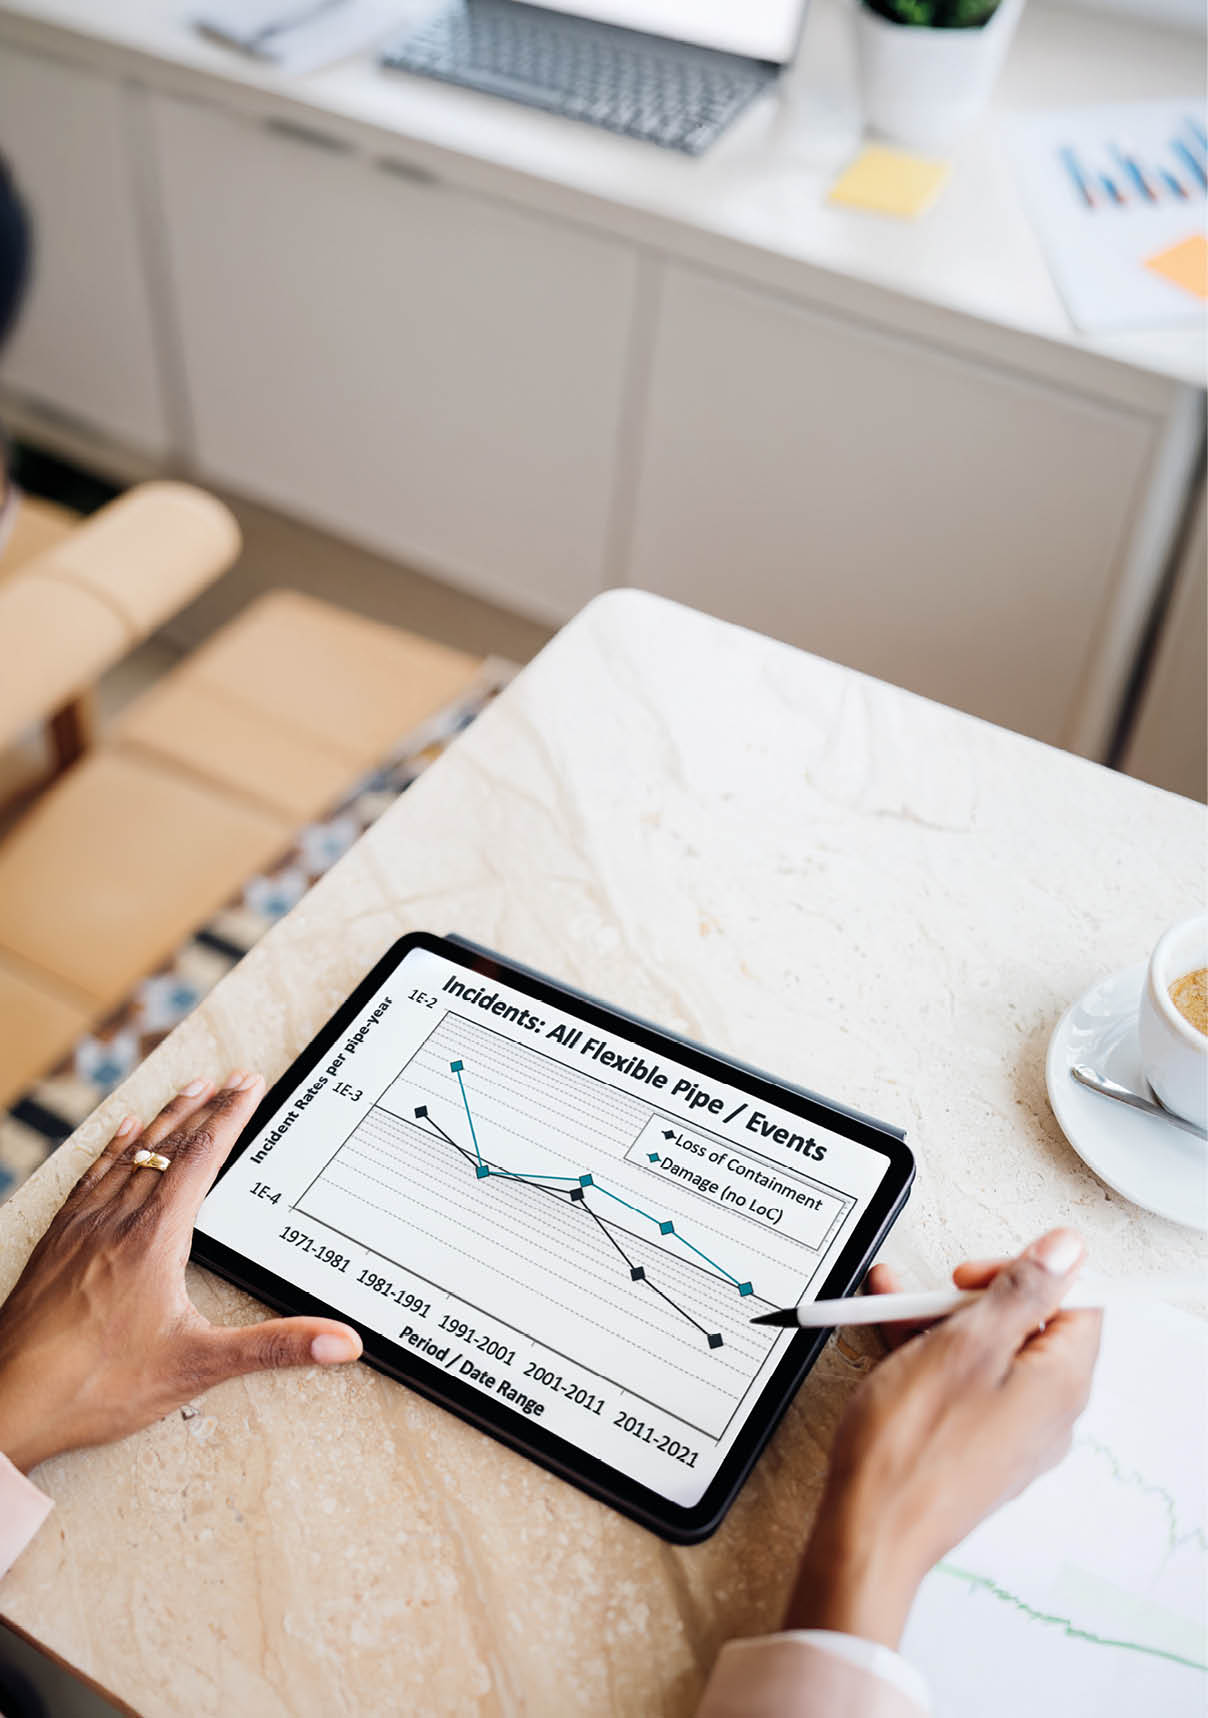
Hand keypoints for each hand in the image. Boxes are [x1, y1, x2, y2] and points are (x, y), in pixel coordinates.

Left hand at [0, 1073, 362, 1473]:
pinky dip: (112, 1148)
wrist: (10, 1401)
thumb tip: (338, 1343)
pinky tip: (120, 1135)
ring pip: (129, 1155)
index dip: (230, 1115)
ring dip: (163, 1118)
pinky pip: (90, 1177)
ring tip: (187, 1090)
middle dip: (205, 1107)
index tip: (250, 1085)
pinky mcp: (56, 1243)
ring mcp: (82, 1228)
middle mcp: (117, 1221)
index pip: (201, 1158)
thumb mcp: (198, 1366)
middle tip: (231, 1078)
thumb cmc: (95, 1384)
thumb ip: (274, 1348)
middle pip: (167, 1146)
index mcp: (155, 1238)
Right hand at [784, 1228, 1100, 1646]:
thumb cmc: (913, 1447)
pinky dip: (931, 1356)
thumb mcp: (966, 1344)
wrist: (871, 1530)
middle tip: (933, 1293)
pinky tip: (888, 1337)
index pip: (1076, 1303)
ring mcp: (1008, 1434)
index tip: (980, 1273)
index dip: (1029, 1273)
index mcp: (1059, 1386)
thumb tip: (1065, 1252)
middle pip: (1029, 1327)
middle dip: (973, 1297)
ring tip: (892, 1302)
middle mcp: (1045, 1414)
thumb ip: (1021, 1292)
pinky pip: (964, 1385)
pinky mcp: (973, 1448)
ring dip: (942, 1321)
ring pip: (987, 1354)